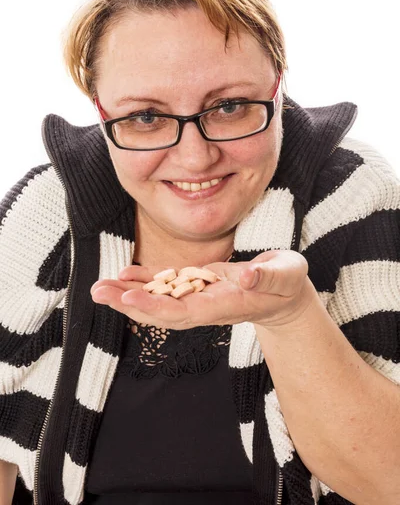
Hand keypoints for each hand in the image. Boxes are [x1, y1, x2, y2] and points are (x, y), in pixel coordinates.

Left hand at [90, 250, 315, 329]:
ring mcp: (199, 296)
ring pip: (159, 299)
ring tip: (100, 286)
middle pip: (162, 310)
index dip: (156, 307)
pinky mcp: (197, 284)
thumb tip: (246, 276)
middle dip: (129, 303)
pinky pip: (167, 285)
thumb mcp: (286, 275)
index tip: (128, 300)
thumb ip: (268, 277)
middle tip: (97, 292)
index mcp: (224, 304)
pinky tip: (126, 273)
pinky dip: (146, 280)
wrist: (284, 296)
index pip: (185, 311)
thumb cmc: (287, 284)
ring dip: (129, 294)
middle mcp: (206, 305)